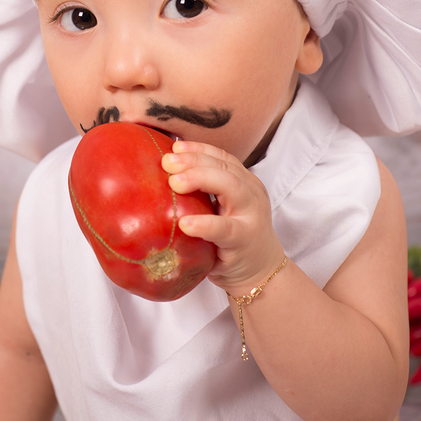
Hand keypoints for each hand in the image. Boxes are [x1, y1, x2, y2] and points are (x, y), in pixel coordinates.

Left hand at [161, 140, 286, 295]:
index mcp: (244, 183)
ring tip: (175, 183)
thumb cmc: (231, 240)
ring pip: (231, 188)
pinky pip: (225, 229)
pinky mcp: (245, 241)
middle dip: (195, 161)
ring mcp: (251, 216)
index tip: (174, 147)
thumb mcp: (220, 210)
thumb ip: (201, 194)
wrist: (260, 274)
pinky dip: (205, 224)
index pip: (222, 158)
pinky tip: (185, 223)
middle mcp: (251, 194)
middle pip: (225, 168)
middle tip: (168, 162)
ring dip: (201, 180)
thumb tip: (160, 175)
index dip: (199, 149)